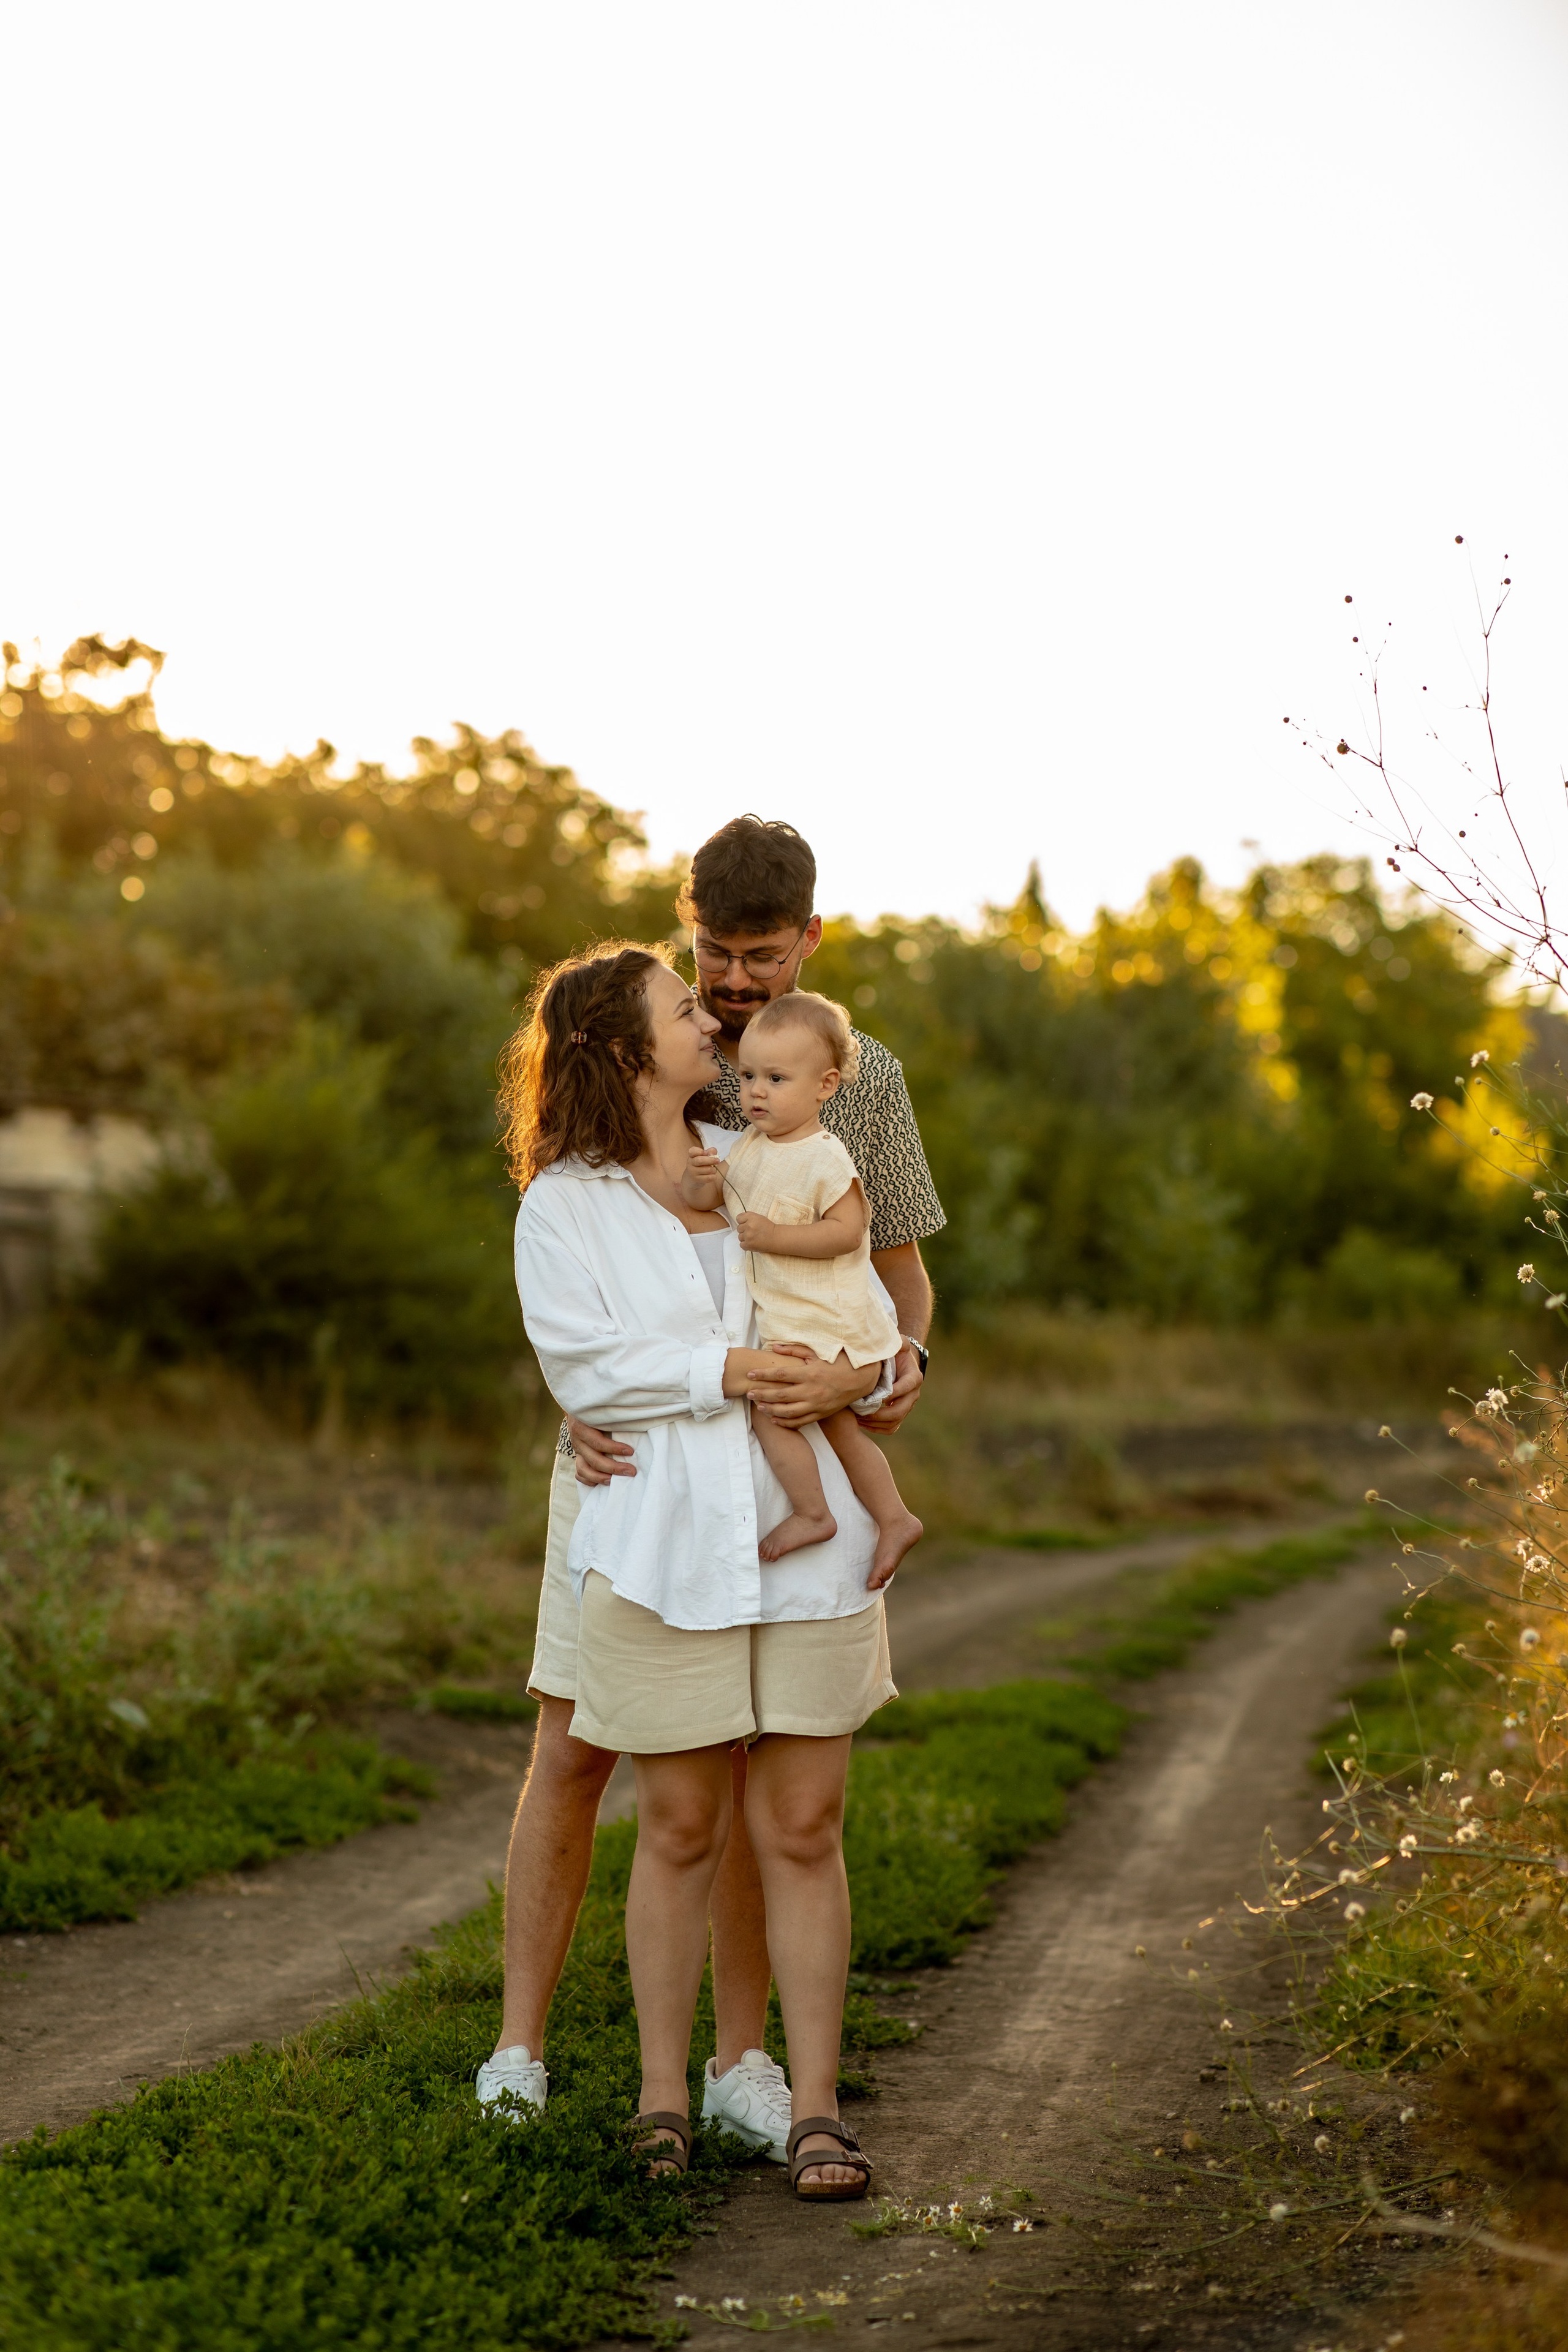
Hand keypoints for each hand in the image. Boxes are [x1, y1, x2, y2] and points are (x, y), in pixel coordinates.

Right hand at [567, 1415, 636, 1484]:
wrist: (578, 1407)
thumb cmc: (596, 1408)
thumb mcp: (603, 1409)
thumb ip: (614, 1416)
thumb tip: (637, 1419)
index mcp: (582, 1428)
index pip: (598, 1443)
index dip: (614, 1449)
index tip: (631, 1451)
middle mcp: (577, 1441)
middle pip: (593, 1460)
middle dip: (613, 1468)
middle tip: (631, 1471)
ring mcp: (576, 1450)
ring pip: (583, 1470)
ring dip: (600, 1477)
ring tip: (616, 1481)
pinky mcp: (578, 1457)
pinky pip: (579, 1473)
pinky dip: (589, 1480)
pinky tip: (602, 1481)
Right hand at [686, 1144, 722, 1189]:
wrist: (692, 1178)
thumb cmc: (701, 1164)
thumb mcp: (704, 1156)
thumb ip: (710, 1152)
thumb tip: (713, 1153)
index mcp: (692, 1155)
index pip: (692, 1151)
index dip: (699, 1151)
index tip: (704, 1152)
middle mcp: (690, 1163)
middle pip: (700, 1160)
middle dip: (711, 1160)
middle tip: (718, 1160)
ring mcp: (693, 1172)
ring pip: (707, 1170)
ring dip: (714, 1169)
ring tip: (713, 1169)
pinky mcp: (697, 1180)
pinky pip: (709, 1178)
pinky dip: (713, 1176)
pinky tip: (712, 1175)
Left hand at [735, 1210, 771, 1248]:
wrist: (775, 1237)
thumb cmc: (768, 1227)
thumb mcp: (759, 1217)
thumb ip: (748, 1216)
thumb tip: (739, 1218)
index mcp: (751, 1217)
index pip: (738, 1218)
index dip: (743, 1222)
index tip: (747, 1224)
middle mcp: (748, 1226)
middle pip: (739, 1228)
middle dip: (744, 1230)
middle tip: (753, 1232)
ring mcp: (748, 1236)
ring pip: (740, 1237)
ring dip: (745, 1238)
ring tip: (753, 1237)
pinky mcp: (748, 1244)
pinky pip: (741, 1244)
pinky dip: (746, 1245)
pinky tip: (752, 1242)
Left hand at [746, 1343, 875, 1427]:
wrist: (860, 1380)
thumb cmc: (838, 1362)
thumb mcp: (817, 1353)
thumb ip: (794, 1350)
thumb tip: (773, 1347)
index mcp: (810, 1373)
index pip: (781, 1374)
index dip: (763, 1375)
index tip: (750, 1375)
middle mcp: (812, 1391)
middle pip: (780, 1394)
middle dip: (762, 1394)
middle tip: (748, 1393)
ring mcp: (816, 1405)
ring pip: (788, 1411)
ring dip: (771, 1409)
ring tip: (759, 1406)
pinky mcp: (820, 1414)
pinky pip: (800, 1421)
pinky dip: (785, 1422)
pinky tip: (774, 1419)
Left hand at [856, 1342, 924, 1435]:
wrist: (899, 1363)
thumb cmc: (894, 1352)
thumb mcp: (898, 1344)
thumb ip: (898, 1342)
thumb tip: (896, 1342)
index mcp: (914, 1378)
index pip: (905, 1388)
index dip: (891, 1393)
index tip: (873, 1395)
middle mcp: (913, 1394)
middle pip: (900, 1411)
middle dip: (879, 1413)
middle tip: (861, 1411)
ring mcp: (907, 1406)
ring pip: (895, 1422)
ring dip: (876, 1423)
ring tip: (858, 1418)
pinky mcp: (900, 1414)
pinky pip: (891, 1428)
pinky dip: (877, 1429)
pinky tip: (862, 1424)